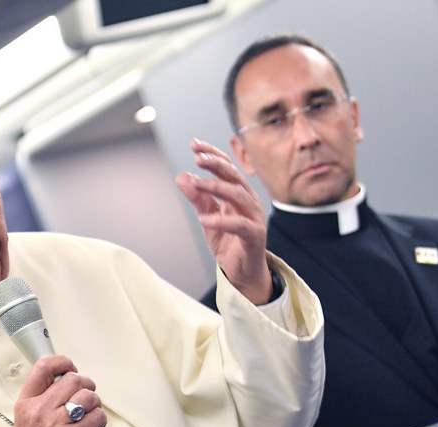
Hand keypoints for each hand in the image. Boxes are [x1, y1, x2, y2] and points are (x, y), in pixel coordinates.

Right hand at [9, 355, 106, 426]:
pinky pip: (98, 417)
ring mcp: (59, 425)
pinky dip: (100, 421)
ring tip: (89, 414)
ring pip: (89, 397)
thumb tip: (66, 381)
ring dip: (95, 404)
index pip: (43, 368)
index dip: (62, 362)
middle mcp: (42, 411)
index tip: (69, 367)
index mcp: (27, 403)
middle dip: (86, 385)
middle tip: (85, 395)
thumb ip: (42, 397)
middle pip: (74, 379)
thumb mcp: (25, 417)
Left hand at [174, 139, 272, 303]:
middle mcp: (249, 201)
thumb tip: (182, 176)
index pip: (227, 167)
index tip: (194, 144)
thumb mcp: (208, 217)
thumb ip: (197, 198)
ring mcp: (254, 218)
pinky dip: (222, 221)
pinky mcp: (255, 236)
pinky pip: (240, 225)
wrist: (242, 271)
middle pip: (234, 176)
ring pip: (239, 196)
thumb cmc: (228, 242)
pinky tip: (204, 219)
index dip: (212, 154)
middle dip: (216, 164)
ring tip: (198, 184)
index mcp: (238, 193)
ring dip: (217, 187)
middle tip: (198, 158)